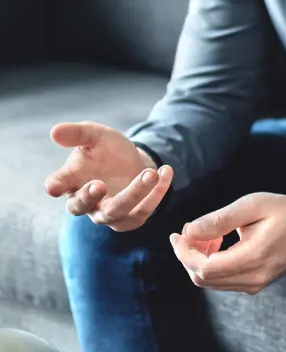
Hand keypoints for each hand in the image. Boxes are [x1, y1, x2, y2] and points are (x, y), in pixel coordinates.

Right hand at [45, 122, 172, 231]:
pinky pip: (144, 211)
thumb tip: (55, 132)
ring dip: (135, 193)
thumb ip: (77, 134)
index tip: (54, 187)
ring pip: (117, 211)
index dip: (56, 186)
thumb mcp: (94, 135)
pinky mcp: (131, 218)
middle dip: (90, 197)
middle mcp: (87, 202)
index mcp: (70, 181)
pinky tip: (166, 171)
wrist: (131, 161)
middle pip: (82, 207)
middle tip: (99, 184)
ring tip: (150, 172)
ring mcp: (108, 214)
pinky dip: (157, 193)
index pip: (58, 185)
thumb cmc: (105, 149)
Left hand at [171, 193, 285, 293]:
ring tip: (206, 235)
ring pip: (211, 282)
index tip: (178, 234)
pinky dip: (212, 265)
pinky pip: (223, 281)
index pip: (204, 267)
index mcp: (253, 258)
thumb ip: (220, 219)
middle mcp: (253, 278)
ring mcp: (255, 284)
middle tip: (188, 232)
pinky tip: (218, 245)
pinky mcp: (255, 284)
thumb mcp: (253, 205)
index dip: (184, 253)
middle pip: (203, 278)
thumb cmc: (285, 212)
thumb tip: (190, 230)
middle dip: (188, 256)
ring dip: (199, 260)